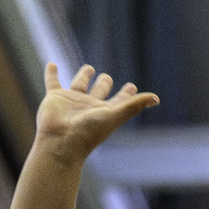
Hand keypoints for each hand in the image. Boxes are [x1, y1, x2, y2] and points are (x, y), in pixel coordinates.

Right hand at [33, 63, 157, 164]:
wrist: (60, 143)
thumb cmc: (88, 132)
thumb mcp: (114, 115)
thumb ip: (133, 105)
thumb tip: (156, 98)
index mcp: (104, 111)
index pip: (119, 100)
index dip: (126, 94)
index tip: (132, 87)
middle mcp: (89, 106)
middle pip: (99, 92)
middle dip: (104, 84)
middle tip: (106, 77)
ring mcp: (71, 102)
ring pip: (79, 85)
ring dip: (83, 76)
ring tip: (89, 68)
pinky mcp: (54, 98)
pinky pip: (53, 82)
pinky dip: (51, 74)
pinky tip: (52, 64)